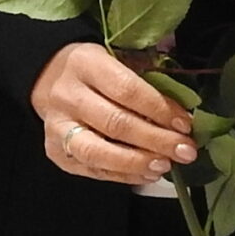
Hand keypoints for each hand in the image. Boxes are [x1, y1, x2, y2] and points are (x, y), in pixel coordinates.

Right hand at [30, 41, 197, 184]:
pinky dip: (123, 175)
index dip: (159, 109)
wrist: (48, 78)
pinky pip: (92, 170)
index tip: (185, 124)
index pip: (126, 90)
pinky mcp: (56, 152)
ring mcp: (57, 127)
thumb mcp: (117, 60)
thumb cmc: (95, 70)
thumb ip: (145, 81)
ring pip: (98, 152)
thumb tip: (181, 117)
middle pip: (115, 123)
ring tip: (165, 166)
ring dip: (137, 162)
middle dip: (156, 140)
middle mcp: (67, 96)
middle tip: (185, 151)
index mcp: (85, 63)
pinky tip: (147, 173)